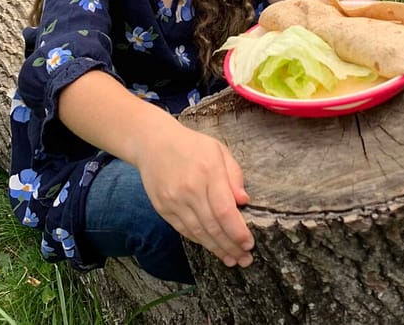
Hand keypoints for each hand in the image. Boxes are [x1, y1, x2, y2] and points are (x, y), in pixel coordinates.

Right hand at [136, 123, 254, 267]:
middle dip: (230, 246)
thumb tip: (244, 201)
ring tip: (231, 260)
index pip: (224, 210)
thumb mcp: (219, 151)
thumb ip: (234, 175)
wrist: (154, 144)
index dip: (237, 231)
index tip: (249, 244)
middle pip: (212, 226)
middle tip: (245, 260)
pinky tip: (212, 248)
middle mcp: (190, 190)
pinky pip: (184, 230)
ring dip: (216, 249)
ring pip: (198, 232)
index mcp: (208, 172)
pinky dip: (200, 241)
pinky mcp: (163, 209)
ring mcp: (174, 201)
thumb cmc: (192, 146)